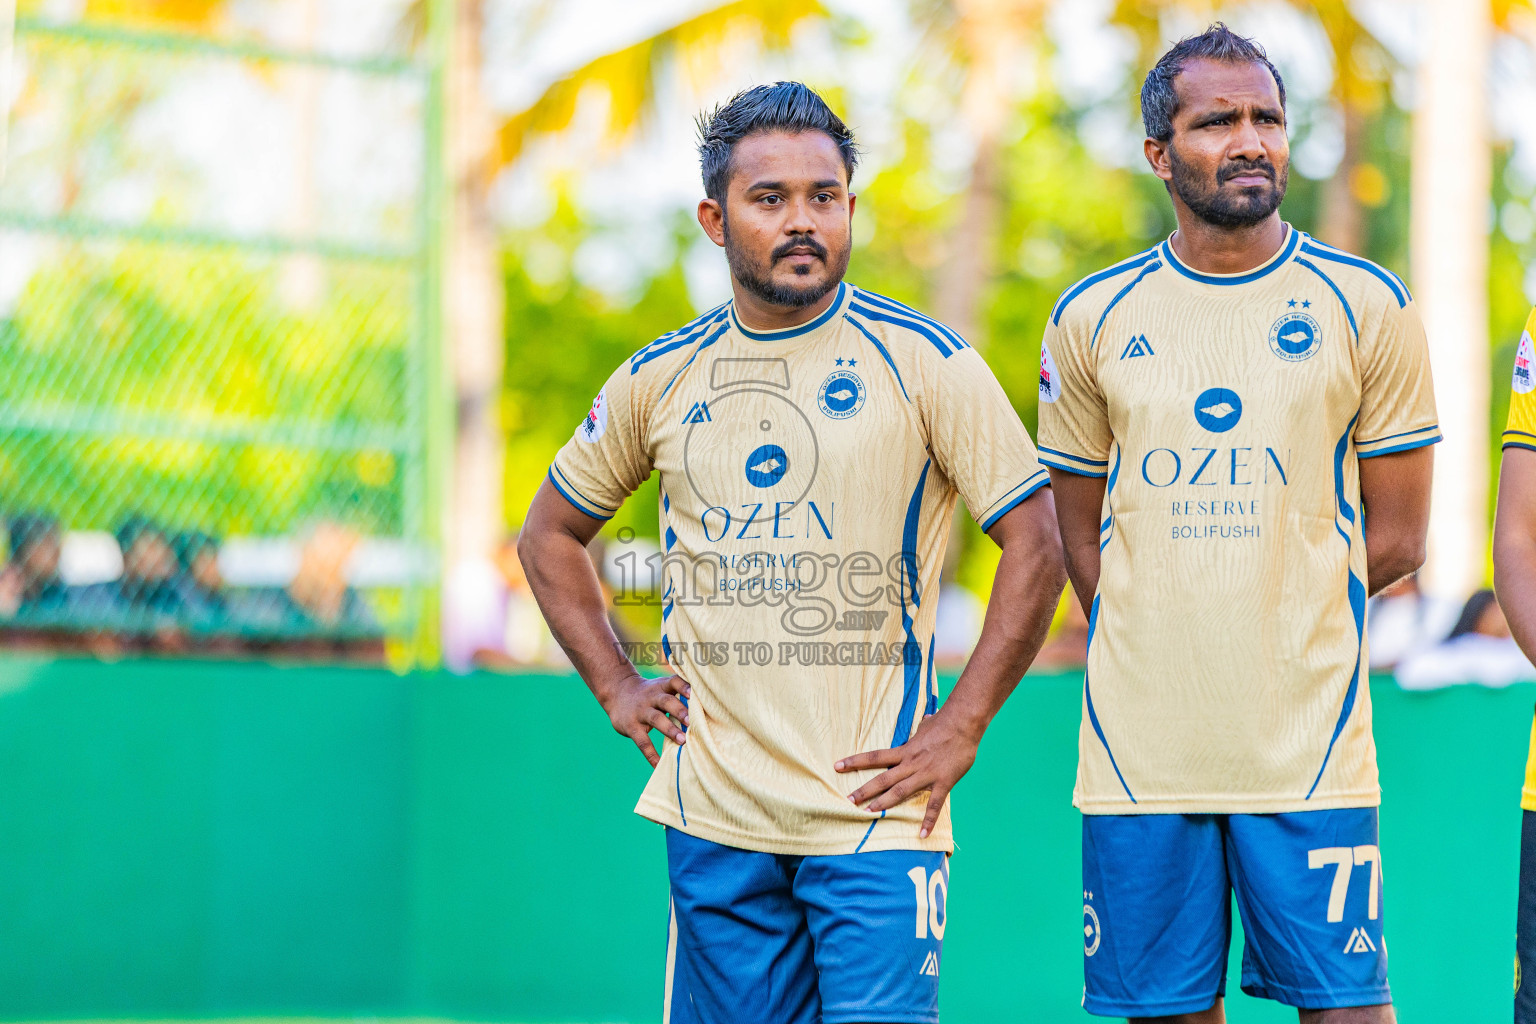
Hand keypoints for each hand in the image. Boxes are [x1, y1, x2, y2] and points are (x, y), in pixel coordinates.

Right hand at [602, 673, 690, 766]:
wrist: (617, 692)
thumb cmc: (649, 693)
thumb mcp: (660, 687)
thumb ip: (678, 695)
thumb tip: (705, 710)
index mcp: (661, 687)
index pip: (673, 681)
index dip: (683, 686)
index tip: (693, 694)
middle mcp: (651, 697)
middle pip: (666, 701)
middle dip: (679, 710)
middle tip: (691, 721)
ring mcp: (640, 712)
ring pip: (656, 719)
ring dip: (670, 730)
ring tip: (682, 741)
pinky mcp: (631, 727)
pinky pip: (642, 742)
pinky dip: (651, 755)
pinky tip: (659, 765)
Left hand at [835, 709, 981, 837]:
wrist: (963, 724)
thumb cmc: (945, 723)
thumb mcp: (927, 725)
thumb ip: (922, 729)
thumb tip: (927, 720)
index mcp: (905, 750)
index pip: (875, 756)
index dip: (855, 761)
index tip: (837, 766)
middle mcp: (911, 763)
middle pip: (883, 779)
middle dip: (864, 790)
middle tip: (848, 800)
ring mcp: (926, 774)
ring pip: (900, 791)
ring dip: (884, 803)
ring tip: (868, 813)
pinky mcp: (942, 782)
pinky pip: (934, 805)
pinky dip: (928, 821)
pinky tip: (922, 834)